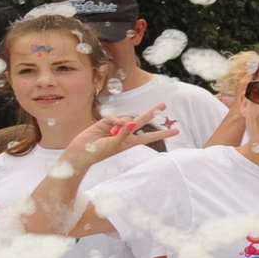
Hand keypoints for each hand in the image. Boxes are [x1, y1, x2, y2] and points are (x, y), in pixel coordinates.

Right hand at [62, 104, 178, 167]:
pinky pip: (114, 119)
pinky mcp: (106, 122)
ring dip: (123, 124)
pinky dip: (114, 122)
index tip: (177, 131)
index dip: (163, 133)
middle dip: (152, 112)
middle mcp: (126, 133)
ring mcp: (116, 127)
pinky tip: (111, 127)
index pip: (150, 136)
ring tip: (113, 134)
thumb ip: (124, 133)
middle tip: (164, 105)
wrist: (81, 151)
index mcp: (130, 142)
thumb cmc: (99, 152)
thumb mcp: (114, 145)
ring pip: (126, 119)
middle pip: (142, 121)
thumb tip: (132, 122)